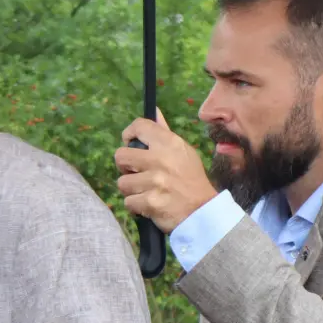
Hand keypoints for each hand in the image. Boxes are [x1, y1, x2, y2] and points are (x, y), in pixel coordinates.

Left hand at [115, 109, 217, 232]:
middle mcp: (160, 159)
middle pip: (120, 156)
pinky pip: (128, 202)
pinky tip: (149, 204)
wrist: (203, 211)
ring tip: (148, 191)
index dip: (128, 135)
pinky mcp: (150, 201)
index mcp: (169, 143)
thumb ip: (164, 133)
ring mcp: (155, 181)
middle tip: (137, 172)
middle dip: (125, 166)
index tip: (130, 143)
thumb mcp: (183, 151)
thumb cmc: (191, 179)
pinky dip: (136, 206)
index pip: (139, 126)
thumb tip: (153, 110)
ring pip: (122, 182)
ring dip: (132, 189)